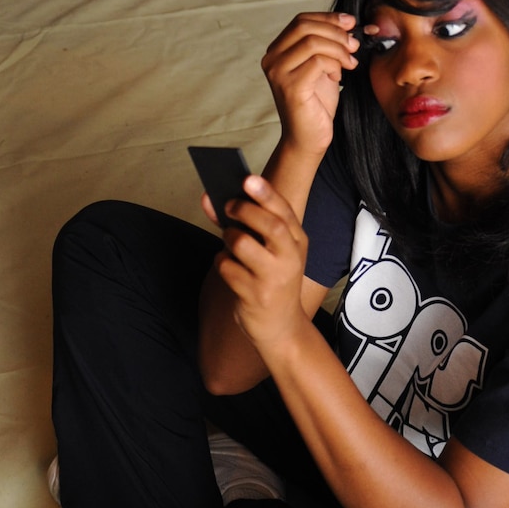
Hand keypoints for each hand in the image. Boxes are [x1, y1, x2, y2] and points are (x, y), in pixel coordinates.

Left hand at [214, 175, 310, 356]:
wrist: (281, 328)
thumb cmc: (271, 280)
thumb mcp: (271, 252)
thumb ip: (246, 223)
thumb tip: (211, 197)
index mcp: (297, 242)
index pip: (284, 211)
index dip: (265, 193)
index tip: (247, 179)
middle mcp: (290, 258)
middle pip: (269, 225)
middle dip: (244, 209)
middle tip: (228, 206)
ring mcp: (273, 278)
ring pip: (242, 244)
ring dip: (228, 238)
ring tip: (230, 243)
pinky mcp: (254, 296)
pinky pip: (227, 267)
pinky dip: (222, 262)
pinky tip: (229, 268)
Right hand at [260, 11, 359, 159]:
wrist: (308, 137)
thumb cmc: (316, 102)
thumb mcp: (322, 65)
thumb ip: (328, 44)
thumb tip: (347, 22)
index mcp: (277, 50)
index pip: (301, 20)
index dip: (328, 18)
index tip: (350, 23)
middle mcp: (272, 59)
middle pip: (304, 26)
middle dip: (335, 31)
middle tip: (354, 44)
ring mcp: (278, 73)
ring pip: (312, 42)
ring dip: (338, 49)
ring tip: (350, 62)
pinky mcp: (290, 87)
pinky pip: (318, 62)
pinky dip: (334, 65)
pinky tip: (339, 76)